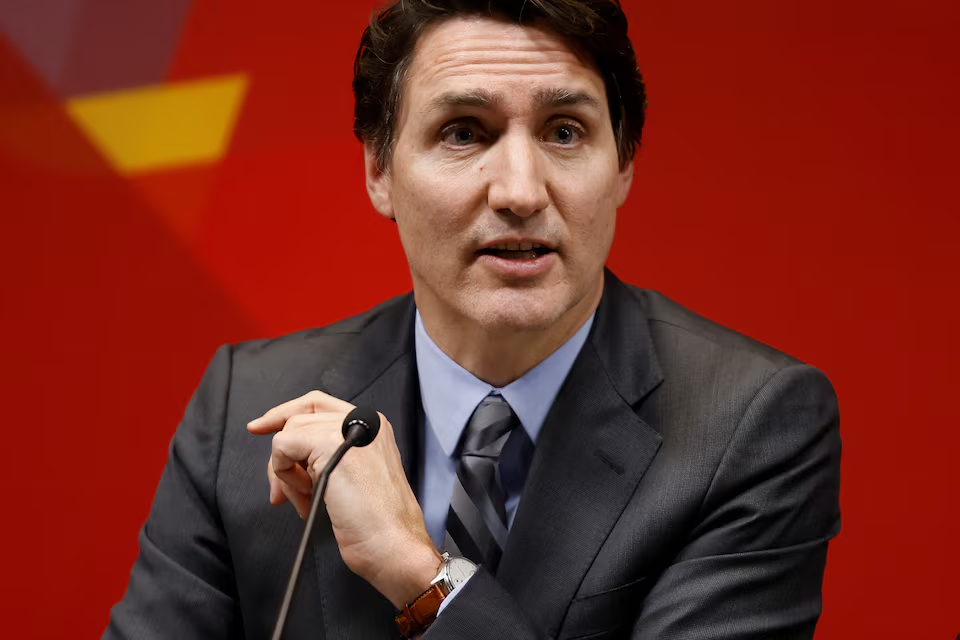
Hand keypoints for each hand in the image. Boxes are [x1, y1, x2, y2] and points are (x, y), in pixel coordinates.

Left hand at [247, 390, 440, 607]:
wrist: (392, 544)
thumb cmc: (378, 524)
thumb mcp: (354, 476)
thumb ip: (329, 455)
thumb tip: (290, 456)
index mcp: (372, 426)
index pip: (318, 404)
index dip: (285, 414)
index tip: (261, 427)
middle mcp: (363, 421)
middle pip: (299, 417)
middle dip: (281, 454)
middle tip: (279, 488)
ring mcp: (348, 429)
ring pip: (289, 432)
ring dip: (285, 472)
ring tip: (303, 499)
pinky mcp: (330, 443)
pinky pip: (283, 446)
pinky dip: (284, 474)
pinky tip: (305, 496)